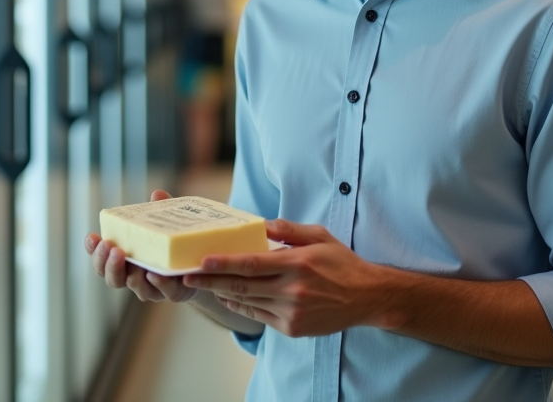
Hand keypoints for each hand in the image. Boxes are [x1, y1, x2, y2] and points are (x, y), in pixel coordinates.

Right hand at [85, 190, 199, 303]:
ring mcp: (152, 286)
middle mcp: (134, 276)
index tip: (92, 236)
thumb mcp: (167, 226)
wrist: (201, 268)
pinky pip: (163, 292)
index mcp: (126, 260)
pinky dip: (158, 283)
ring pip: (134, 286)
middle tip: (111, 247)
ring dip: (130, 274)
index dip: (93, 250)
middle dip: (107, 263)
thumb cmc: (175, 244)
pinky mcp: (172, 292)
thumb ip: (161, 211)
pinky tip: (154, 273)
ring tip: (133, 261)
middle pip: (111, 278)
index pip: (102, 259)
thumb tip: (157, 194)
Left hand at [182, 219, 383, 337]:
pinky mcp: (292, 327)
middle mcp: (292, 290)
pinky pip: (258, 316)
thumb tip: (260, 224)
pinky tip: (228, 296)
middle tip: (187, 275)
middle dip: (211, 281)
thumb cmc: (341, 263)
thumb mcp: (319, 236)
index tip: (201, 261)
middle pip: (242, 285)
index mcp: (297, 264)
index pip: (252, 264)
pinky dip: (241, 306)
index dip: (223, 263)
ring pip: (247, 302)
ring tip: (203, 284)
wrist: (366, 298)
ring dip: (222, 293)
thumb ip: (289, 229)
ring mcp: (291, 312)